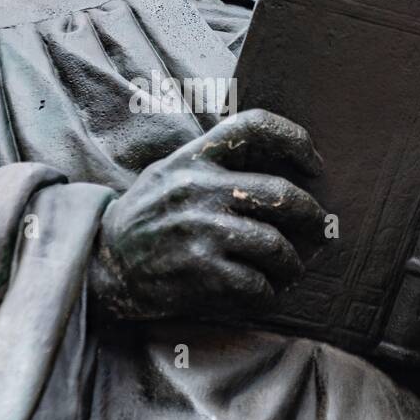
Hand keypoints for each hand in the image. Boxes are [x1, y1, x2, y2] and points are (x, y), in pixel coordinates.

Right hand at [88, 108, 324, 321]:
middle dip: (310, 216)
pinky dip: (268, 293)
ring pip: (276, 245)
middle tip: (318, 230)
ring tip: (290, 270)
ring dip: (292, 264)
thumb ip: (213, 163)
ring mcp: (200, 230)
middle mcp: (198, 188)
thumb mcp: (169, 173)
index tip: (314, 164)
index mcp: (194, 158)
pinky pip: (257, 284)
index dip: (295, 140)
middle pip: (280, 193)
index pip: (254, 126)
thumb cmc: (144, 218)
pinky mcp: (200, 271)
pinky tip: (262, 293)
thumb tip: (277, 164)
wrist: (102, 265)